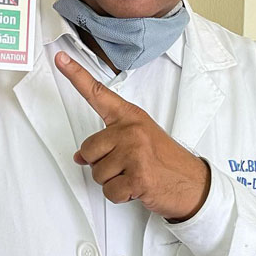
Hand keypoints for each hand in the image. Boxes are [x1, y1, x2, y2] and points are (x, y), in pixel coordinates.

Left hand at [55, 51, 209, 220]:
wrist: (194, 184)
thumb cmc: (166, 161)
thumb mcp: (138, 142)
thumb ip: (108, 144)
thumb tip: (80, 157)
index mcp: (130, 117)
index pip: (98, 93)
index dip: (76, 75)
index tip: (61, 59)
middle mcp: (131, 130)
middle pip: (88, 150)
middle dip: (101, 165)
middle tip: (125, 166)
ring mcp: (135, 152)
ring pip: (97, 174)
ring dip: (112, 182)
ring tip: (134, 176)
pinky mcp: (138, 176)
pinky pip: (110, 191)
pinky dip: (121, 196)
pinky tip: (137, 188)